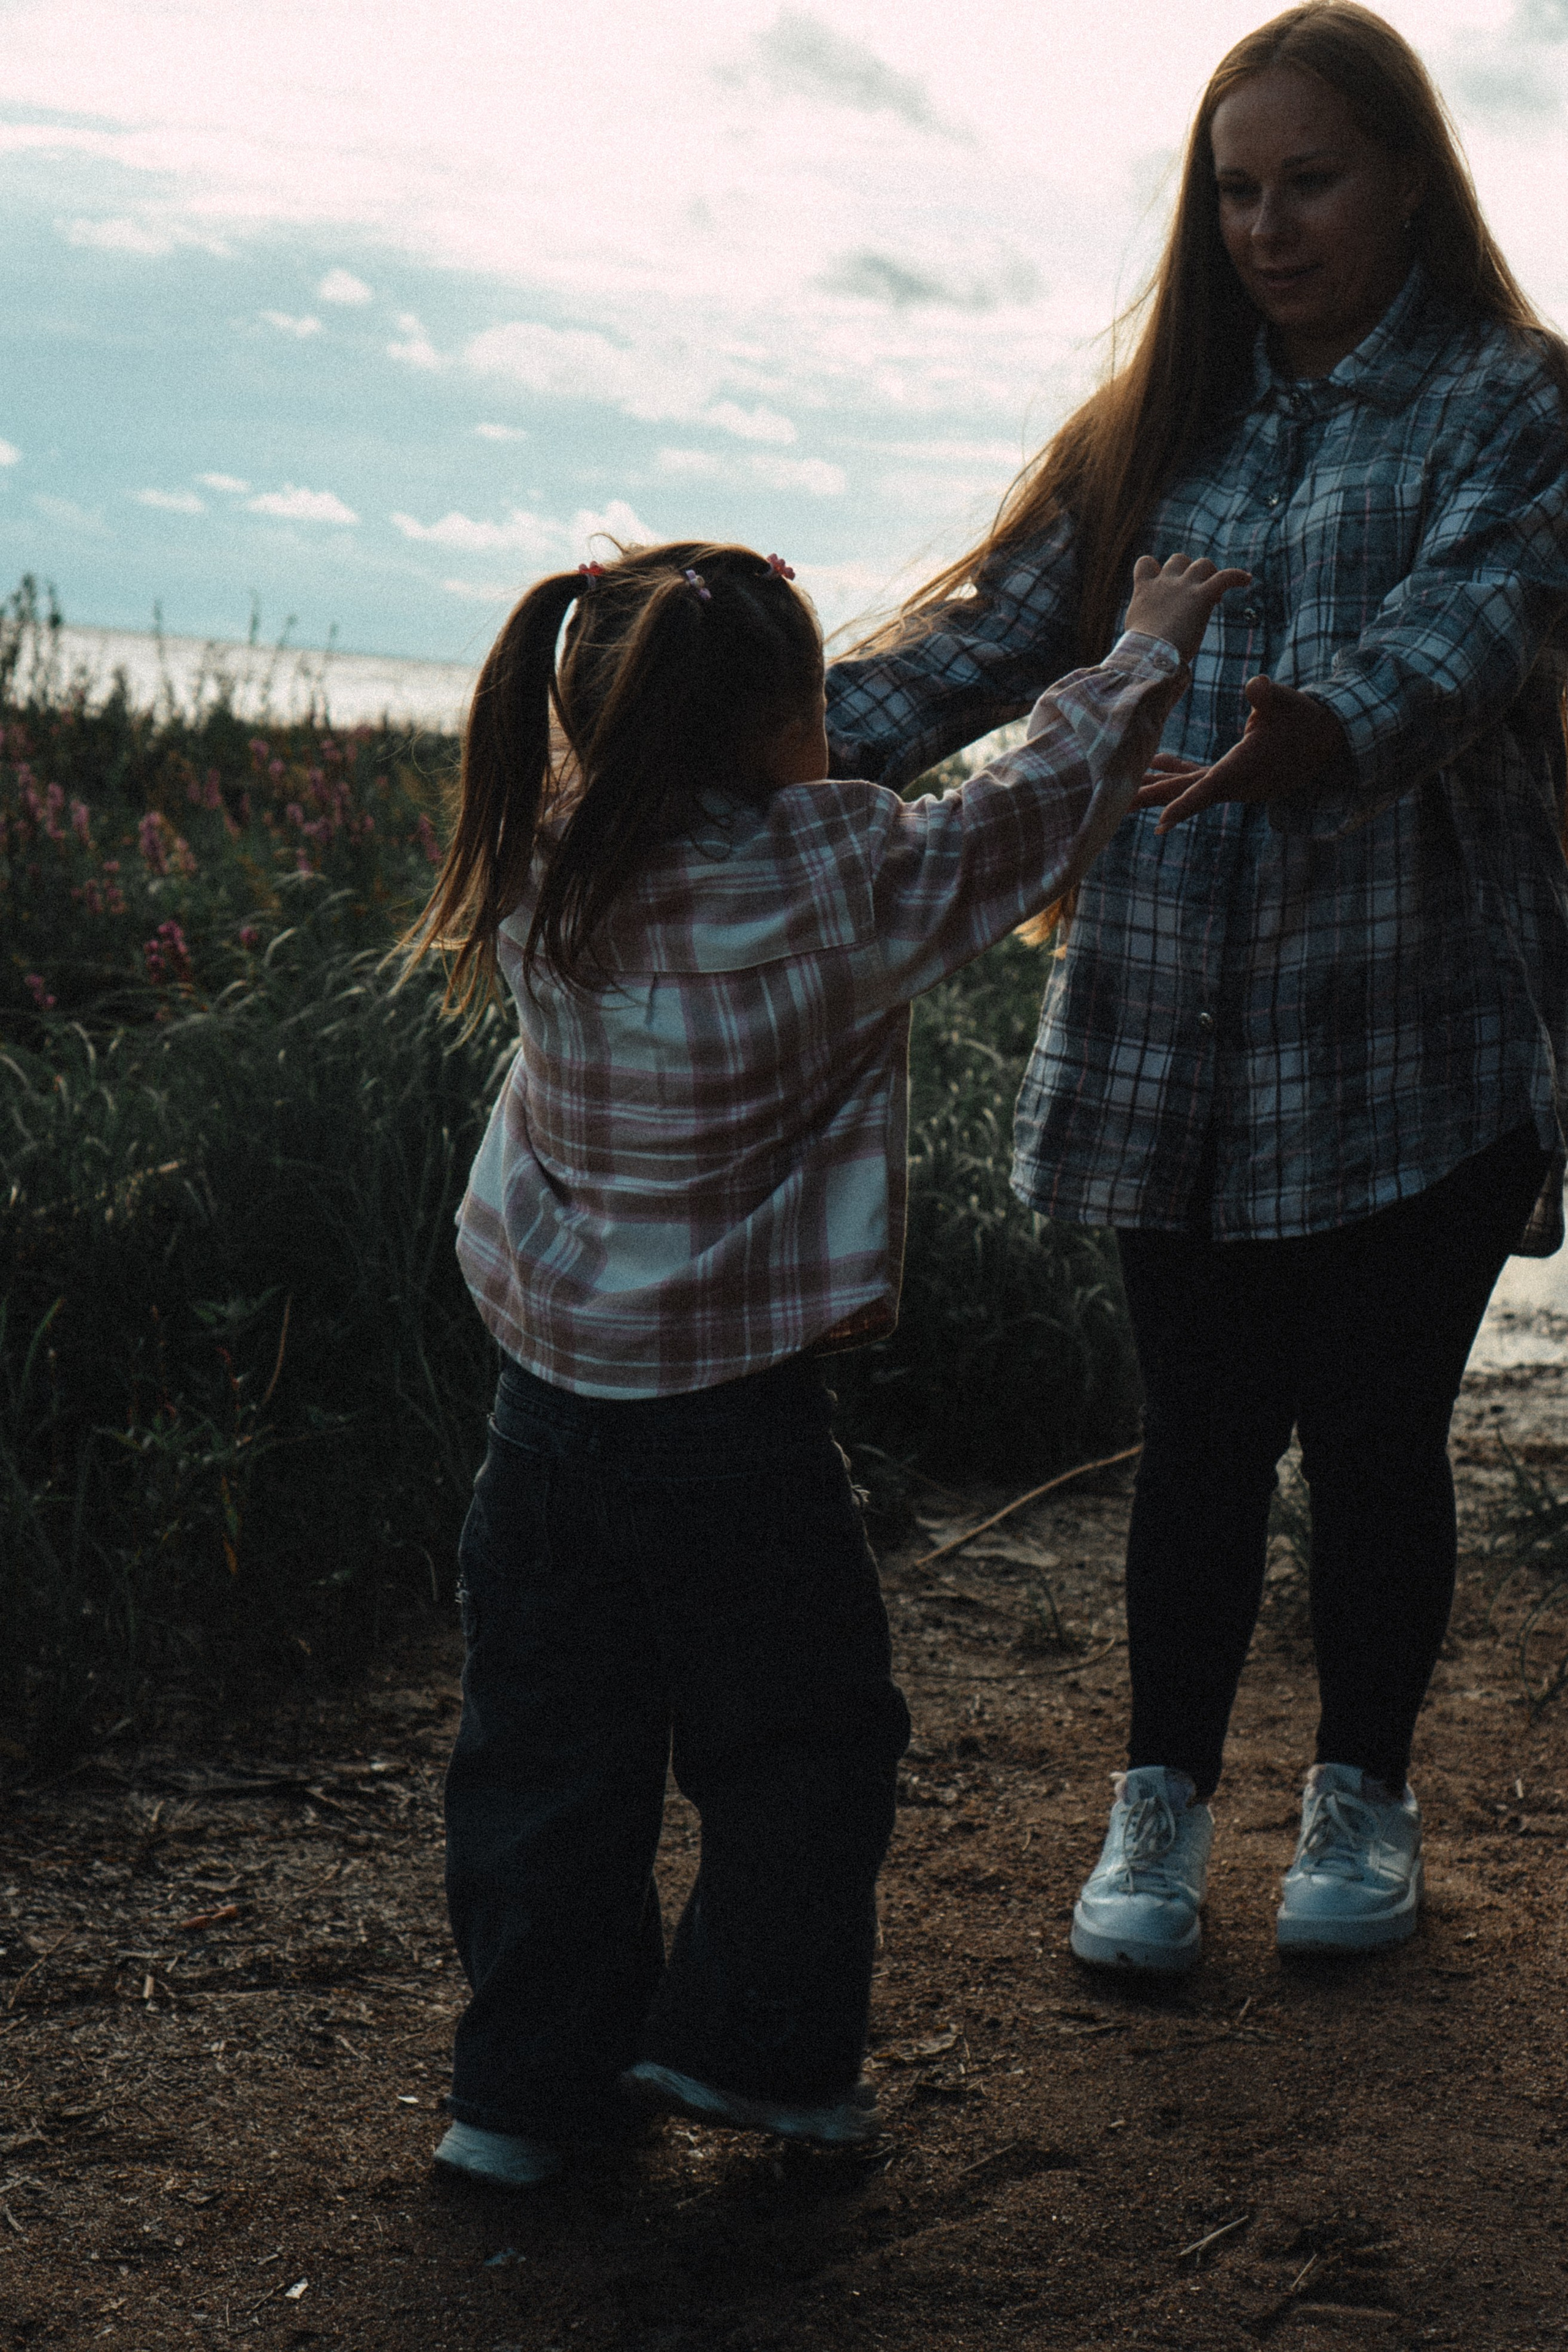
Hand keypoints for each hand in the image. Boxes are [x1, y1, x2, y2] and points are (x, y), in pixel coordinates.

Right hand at [1124, 551, 1252, 664]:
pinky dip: (1238, 576)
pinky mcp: (1201, 597)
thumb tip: (1140, 638)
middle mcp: (1164, 582)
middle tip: (1194, 595)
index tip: (1164, 583)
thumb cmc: (1139, 651)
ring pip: (1202, 564)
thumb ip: (1142, 620)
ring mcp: (1184, 587)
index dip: (1156, 569)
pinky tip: (1247, 580)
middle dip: (1188, 571)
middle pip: (1179, 559)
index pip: (1146, 563)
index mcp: (1144, 589)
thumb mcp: (1134, 630)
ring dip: (1211, 575)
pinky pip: (1225, 577)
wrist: (1149, 654)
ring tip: (1215, 597)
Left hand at [1133, 674, 1352, 833]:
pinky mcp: (1232, 774)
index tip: (1160, 824)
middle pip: (1185, 794)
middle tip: (1114, 808)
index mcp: (1243, 768)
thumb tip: (1255, 684)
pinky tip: (1158, 760)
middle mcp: (1233, 782)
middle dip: (1150, 800)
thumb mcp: (1287, 702)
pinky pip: (1199, 777)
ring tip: (1122, 789)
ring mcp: (1231, 781)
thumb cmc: (1306, 720)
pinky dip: (1178, 771)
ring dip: (1156, 787)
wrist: (1326, 740)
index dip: (1185, 805)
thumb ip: (1268, 695)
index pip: (1209, 788)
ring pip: (1188, 788)